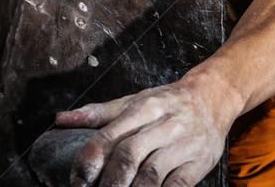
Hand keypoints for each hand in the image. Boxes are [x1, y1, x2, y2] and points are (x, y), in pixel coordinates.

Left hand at [55, 83, 226, 186]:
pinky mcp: (199, 162)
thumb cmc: (169, 101)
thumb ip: (99, 113)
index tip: (77, 181)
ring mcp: (183, 143)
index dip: (90, 160)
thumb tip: (61, 119)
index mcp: (145, 107)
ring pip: (152, 174)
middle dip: (109, 182)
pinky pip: (177, 186)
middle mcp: (164, 123)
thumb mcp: (136, 100)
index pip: (111, 134)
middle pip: (130, 155)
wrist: (213, 97)